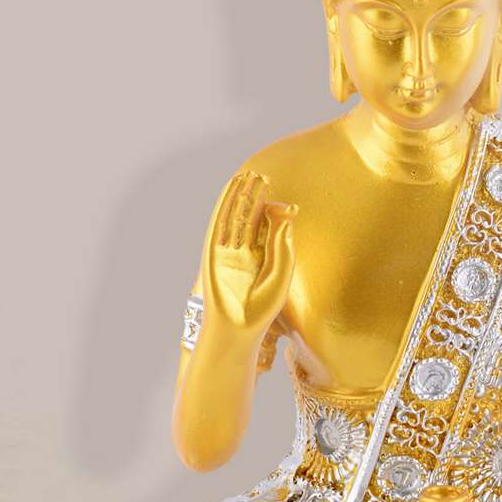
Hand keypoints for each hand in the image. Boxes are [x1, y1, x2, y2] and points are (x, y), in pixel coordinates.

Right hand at [203, 170, 295, 339]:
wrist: (239, 326)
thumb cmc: (263, 306)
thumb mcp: (281, 269)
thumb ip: (282, 240)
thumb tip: (287, 210)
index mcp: (262, 257)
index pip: (267, 227)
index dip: (274, 212)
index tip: (287, 206)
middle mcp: (245, 251)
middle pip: (250, 217)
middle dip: (256, 197)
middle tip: (262, 176)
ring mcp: (229, 249)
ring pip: (236, 216)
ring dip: (242, 196)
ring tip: (249, 176)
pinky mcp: (214, 250)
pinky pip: (220, 222)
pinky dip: (226, 205)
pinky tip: (232, 189)